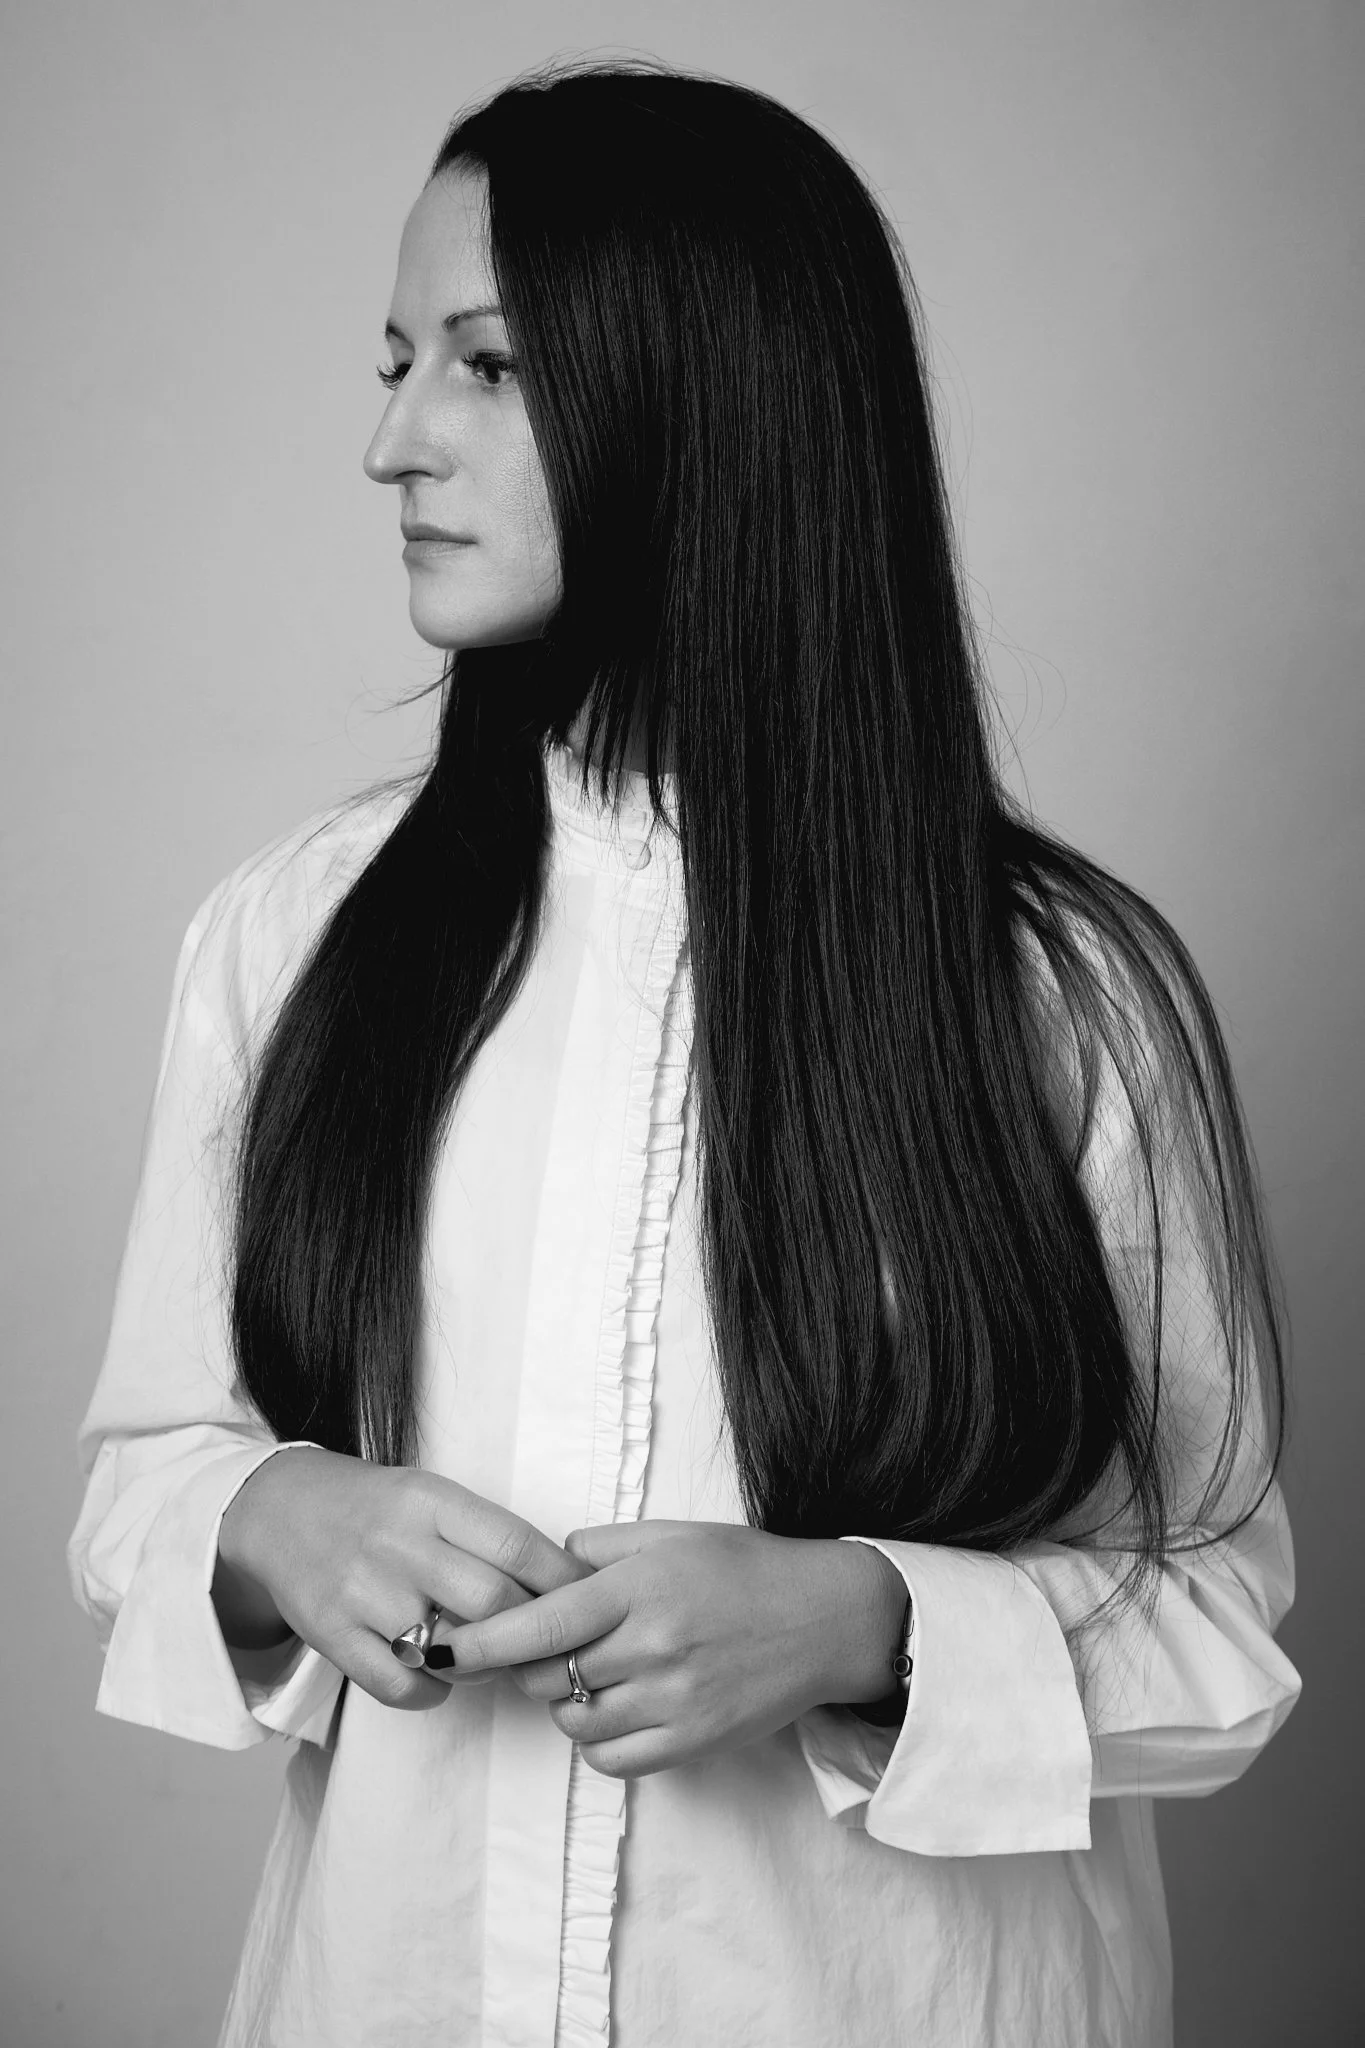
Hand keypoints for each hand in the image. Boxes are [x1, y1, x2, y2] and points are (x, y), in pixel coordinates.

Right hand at [213, 1446, 591, 1712]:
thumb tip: (566, 1582)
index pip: (516, 1545)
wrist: (279, 1509)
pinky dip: (431, 1693)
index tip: (588, 1601)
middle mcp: (398, 1544)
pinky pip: (398, 1686)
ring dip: (484, 1666)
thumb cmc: (377, 1507)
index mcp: (432, 1501)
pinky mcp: (331, 1634)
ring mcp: (361, 1592)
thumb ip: (486, 1535)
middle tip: (544, 1643)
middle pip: (493, 1601)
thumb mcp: (432, 1496)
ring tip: (493, 1661)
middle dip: (529, 1630)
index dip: (562, 1580)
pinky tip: (440, 1679)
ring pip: (449, 1649)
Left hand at [438, 1519, 908, 1776]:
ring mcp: (672, 1702)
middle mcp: (651, 1648)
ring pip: (575, 1721)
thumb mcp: (671, 1536)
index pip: (537, 1626)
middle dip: (526, 1666)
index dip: (479, 1642)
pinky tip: (617, 1706)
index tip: (439, 1648)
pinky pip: (612, 1759)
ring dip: (566, 1700)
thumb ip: (600, 1548)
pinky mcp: (692, 1742)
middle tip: (536, 1648)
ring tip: (594, 1671)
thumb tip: (544, 1565)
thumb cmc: (745, 1569)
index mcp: (639, 1590)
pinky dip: (599, 1739)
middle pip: (547, 1677)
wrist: (825, 1620)